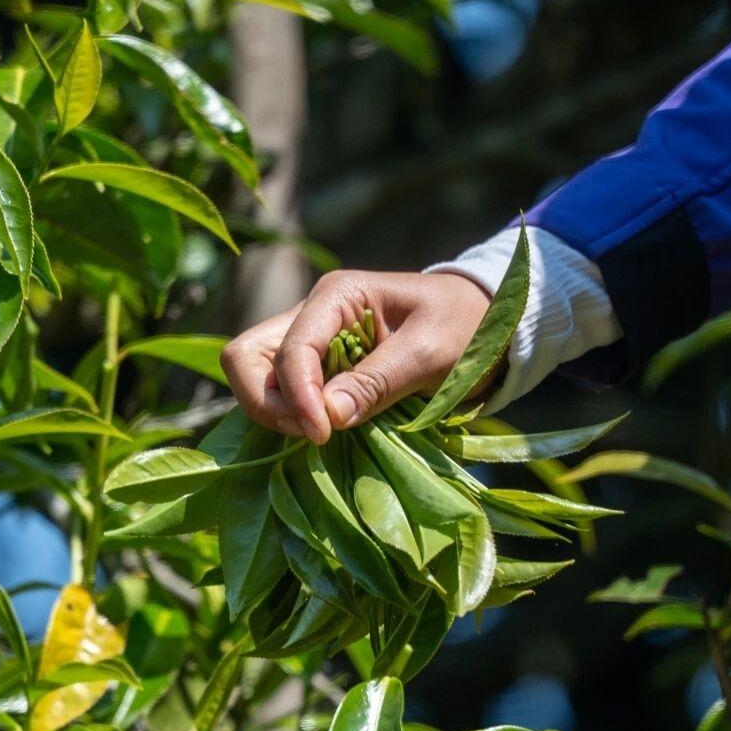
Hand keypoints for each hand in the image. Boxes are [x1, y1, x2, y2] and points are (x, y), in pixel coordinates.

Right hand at [221, 269, 490, 444]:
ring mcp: (309, 342)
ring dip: (274, 413)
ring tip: (319, 434)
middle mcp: (311, 315)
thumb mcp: (430, 351)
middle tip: (314, 433)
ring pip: (254, 376)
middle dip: (266, 402)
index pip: (289, 350)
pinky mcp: (316, 371)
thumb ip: (378, 380)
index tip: (323, 434)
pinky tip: (321, 433)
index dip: (296, 396)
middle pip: (246, 357)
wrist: (484, 324)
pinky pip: (278, 394)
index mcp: (337, 296)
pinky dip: (288, 418)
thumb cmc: (464, 326)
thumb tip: (328, 416)